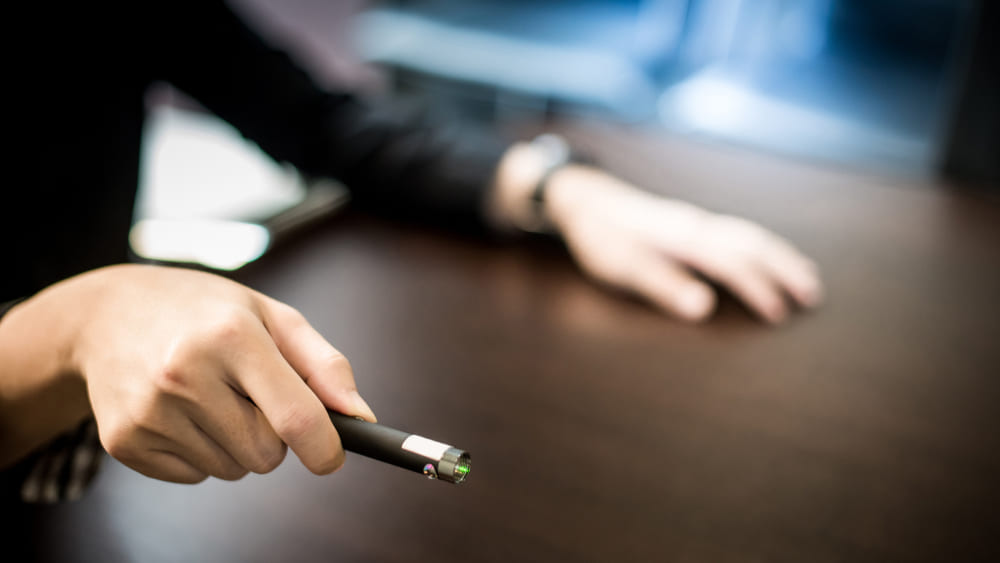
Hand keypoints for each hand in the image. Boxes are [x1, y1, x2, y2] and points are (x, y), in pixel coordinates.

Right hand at [38, 264, 373, 482]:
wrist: (108, 314)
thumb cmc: (207, 313)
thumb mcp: (270, 316)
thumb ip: (324, 365)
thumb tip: (361, 418)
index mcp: (231, 336)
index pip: (295, 417)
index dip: (325, 448)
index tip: (332, 456)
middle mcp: (185, 374)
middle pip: (266, 454)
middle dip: (273, 435)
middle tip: (250, 395)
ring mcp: (150, 411)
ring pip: (231, 469)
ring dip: (235, 444)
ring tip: (210, 395)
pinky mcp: (123, 442)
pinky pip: (194, 476)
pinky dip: (200, 452)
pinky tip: (181, 411)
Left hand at [544, 166, 822, 322]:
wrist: (584, 200)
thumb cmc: (599, 236)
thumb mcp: (620, 266)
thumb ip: (661, 285)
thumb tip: (704, 308)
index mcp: (683, 237)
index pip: (733, 263)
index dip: (758, 289)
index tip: (777, 315)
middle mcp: (697, 225)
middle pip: (753, 243)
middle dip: (785, 267)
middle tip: (813, 295)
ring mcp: (695, 222)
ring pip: (749, 235)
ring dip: (779, 255)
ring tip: (805, 276)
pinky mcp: (690, 224)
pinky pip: (738, 232)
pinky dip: (761, 245)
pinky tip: (765, 256)